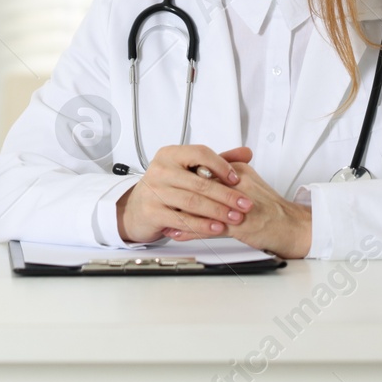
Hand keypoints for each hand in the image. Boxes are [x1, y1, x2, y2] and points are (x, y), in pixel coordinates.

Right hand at [115, 144, 255, 244]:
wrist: (136, 210)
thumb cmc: (165, 188)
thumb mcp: (187, 171)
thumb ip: (216, 162)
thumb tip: (245, 154)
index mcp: (170, 155)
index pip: (199, 153)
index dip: (221, 166)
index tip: (237, 179)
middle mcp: (160, 170)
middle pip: (199, 181)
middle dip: (226, 195)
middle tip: (244, 204)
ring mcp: (154, 191)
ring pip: (192, 201)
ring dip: (218, 211)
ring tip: (235, 217)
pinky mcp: (152, 212)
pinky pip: (182, 219)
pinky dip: (203, 225)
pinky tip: (216, 228)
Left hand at [158, 159, 312, 258]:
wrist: (291, 226)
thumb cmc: (269, 205)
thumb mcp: (248, 179)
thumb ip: (227, 170)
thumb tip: (202, 166)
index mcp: (238, 172)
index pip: (204, 169)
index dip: (184, 177)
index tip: (169, 182)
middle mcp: (237, 186)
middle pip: (199, 186)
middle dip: (178, 194)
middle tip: (161, 198)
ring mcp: (237, 206)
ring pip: (200, 207)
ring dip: (179, 213)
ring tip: (165, 217)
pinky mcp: (239, 226)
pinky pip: (209, 227)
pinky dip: (190, 230)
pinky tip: (176, 232)